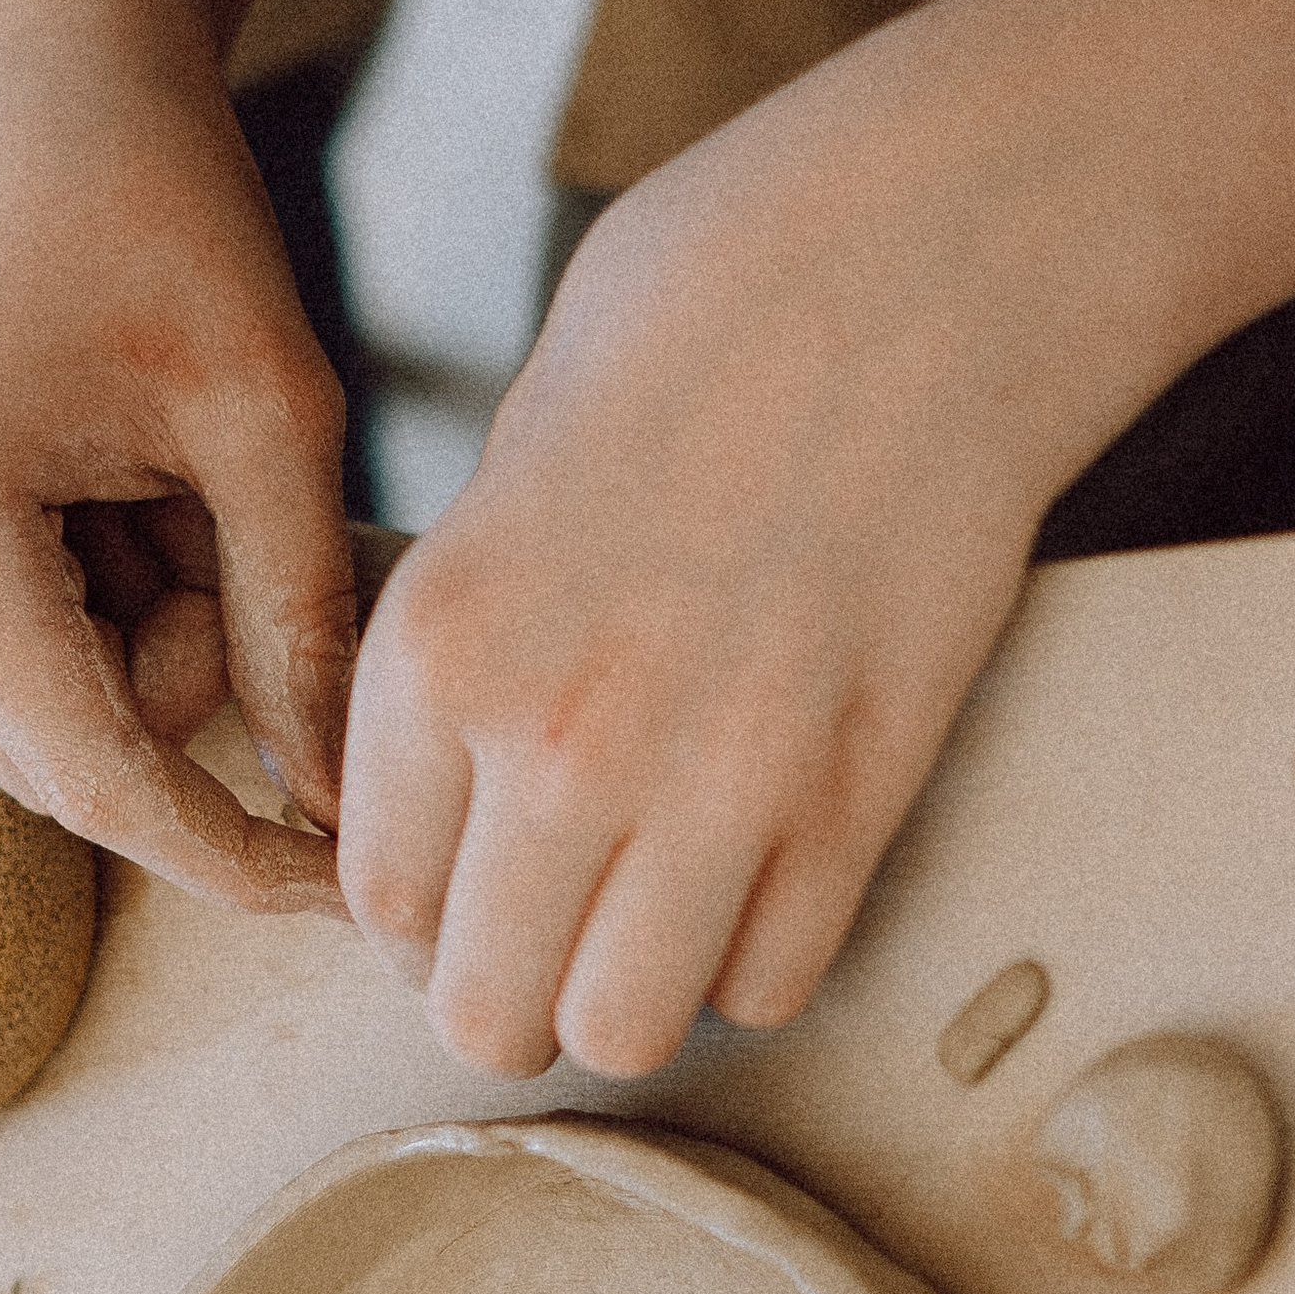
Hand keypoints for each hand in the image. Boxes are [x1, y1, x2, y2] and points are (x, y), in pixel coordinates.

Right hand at [0, 65, 358, 911]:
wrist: (57, 93)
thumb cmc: (167, 218)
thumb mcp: (272, 417)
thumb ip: (301, 622)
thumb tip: (337, 808)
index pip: (99, 777)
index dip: (234, 852)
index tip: (354, 897)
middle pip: (79, 761)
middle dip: (200, 679)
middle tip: (252, 516)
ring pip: (70, 720)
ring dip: (168, 634)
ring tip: (186, 469)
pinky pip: (45, 663)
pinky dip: (129, 605)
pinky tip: (143, 482)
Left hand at [337, 94, 1066, 1072]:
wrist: (918, 262)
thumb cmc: (706, 318)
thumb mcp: (513, 458)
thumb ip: (469, 633)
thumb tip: (455, 773)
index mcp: (438, 645)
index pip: (377, 895)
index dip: (419, 917)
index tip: (463, 890)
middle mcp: (555, 742)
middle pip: (485, 1009)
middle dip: (508, 987)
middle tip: (553, 926)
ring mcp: (715, 785)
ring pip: (626, 1031)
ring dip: (630, 991)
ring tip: (655, 911)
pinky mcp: (859, 796)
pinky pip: (775, 982)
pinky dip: (757, 952)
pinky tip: (761, 865)